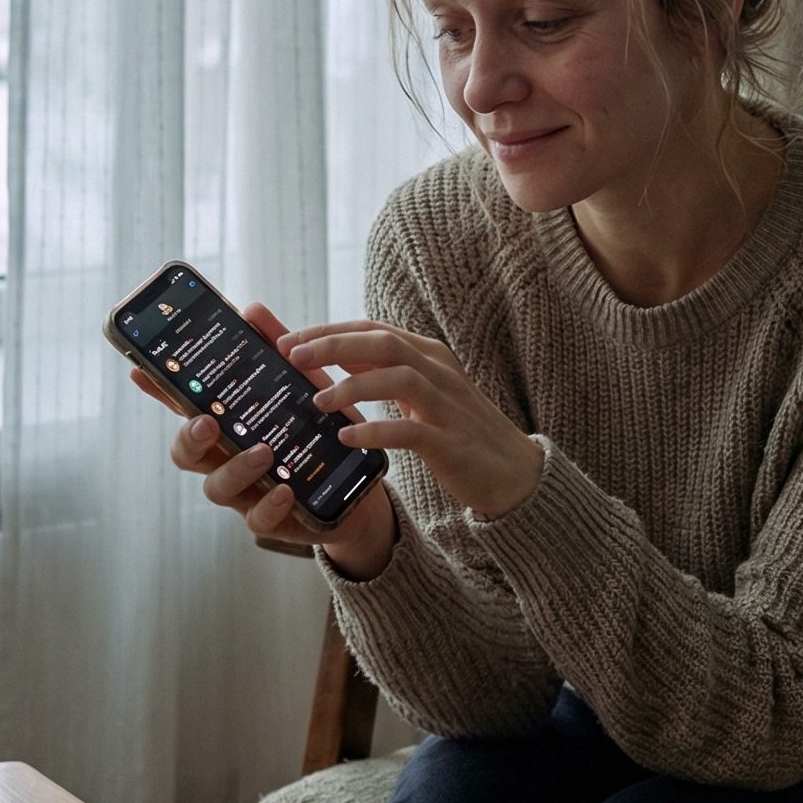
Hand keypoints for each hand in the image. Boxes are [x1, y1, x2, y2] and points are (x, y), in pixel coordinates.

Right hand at [130, 302, 396, 577]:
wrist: (356, 487)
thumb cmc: (317, 430)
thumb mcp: (304, 385)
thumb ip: (277, 350)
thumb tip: (252, 309)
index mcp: (226, 423)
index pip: (184, 405)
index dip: (158, 391)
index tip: (139, 370)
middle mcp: (225, 458)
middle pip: (185, 452)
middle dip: (190, 436)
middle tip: (208, 421)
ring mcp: (244, 491)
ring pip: (215, 487)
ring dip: (235, 468)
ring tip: (263, 451)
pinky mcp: (271, 518)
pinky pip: (257, 520)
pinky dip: (268, 505)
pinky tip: (286, 489)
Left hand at [280, 320, 543, 526]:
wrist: (514, 472)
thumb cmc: (459, 430)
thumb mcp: (420, 392)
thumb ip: (383, 371)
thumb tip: (336, 354)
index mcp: (428, 354)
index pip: (372, 329)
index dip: (328, 331)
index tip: (287, 340)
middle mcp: (438, 370)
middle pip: (382, 343)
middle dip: (333, 345)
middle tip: (293, 357)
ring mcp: (447, 404)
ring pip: (398, 377)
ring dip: (353, 387)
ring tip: (317, 401)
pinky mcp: (451, 441)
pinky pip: (410, 430)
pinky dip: (376, 431)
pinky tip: (347, 438)